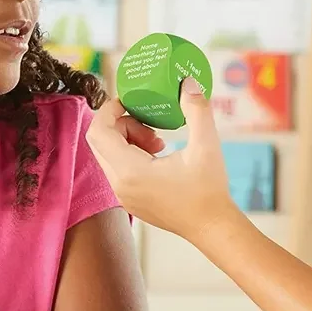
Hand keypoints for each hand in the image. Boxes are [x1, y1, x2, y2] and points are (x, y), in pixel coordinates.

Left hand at [86, 80, 234, 239]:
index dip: (109, 110)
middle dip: (121, 124)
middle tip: (149, 123)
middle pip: (99, 142)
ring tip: (158, 140)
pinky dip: (130, 155)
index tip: (130, 101)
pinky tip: (159, 154)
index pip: (98, 132)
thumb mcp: (206, 145)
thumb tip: (187, 82)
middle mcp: (119, 185)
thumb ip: (196, 109)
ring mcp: (122, 195)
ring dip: (127, 139)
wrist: (212, 228)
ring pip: (107, 155)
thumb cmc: (209, 190)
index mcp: (130, 171)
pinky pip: (117, 169)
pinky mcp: (130, 200)